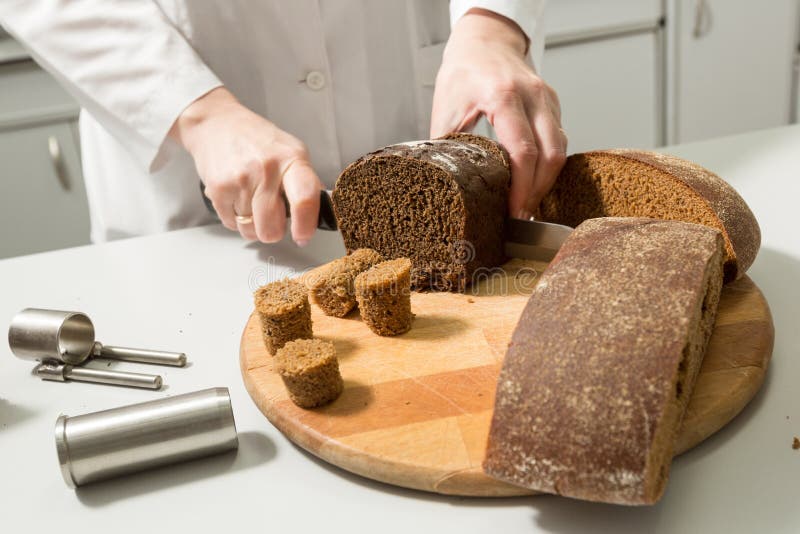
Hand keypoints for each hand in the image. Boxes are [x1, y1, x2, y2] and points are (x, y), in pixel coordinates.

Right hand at [169, 87, 321, 244]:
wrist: (216, 123)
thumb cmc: (256, 140)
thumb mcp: (290, 151)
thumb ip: (305, 182)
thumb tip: (318, 213)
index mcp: (292, 159)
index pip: (304, 199)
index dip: (305, 225)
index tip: (302, 237)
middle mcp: (267, 169)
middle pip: (272, 228)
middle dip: (272, 230)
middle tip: (271, 217)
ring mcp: (241, 179)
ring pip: (250, 230)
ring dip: (251, 224)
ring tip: (250, 201)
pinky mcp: (218, 189)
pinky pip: (231, 224)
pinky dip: (234, 218)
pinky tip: (236, 197)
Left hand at [431, 9, 566, 218]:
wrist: (484, 40)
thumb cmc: (463, 72)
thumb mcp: (447, 109)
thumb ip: (449, 148)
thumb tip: (446, 186)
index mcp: (503, 96)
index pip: (524, 152)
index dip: (522, 188)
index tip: (513, 212)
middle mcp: (533, 96)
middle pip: (551, 155)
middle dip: (538, 191)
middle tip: (522, 216)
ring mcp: (547, 99)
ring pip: (560, 149)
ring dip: (546, 181)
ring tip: (528, 205)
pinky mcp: (553, 104)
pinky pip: (559, 140)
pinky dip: (549, 165)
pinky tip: (534, 182)